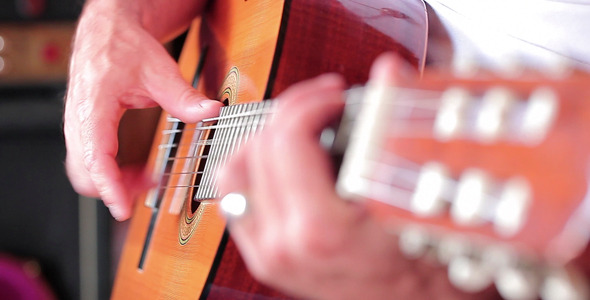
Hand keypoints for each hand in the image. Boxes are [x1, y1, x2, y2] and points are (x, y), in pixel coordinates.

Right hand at [63, 1, 221, 219]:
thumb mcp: (158, 69)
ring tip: (148, 178)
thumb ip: (184, 96)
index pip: (95, 158)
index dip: (109, 187)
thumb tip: (211, 112)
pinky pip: (91, 160)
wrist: (107, 30)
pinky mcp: (85, 129)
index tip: (123, 208)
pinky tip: (136, 168)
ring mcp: (79, 126)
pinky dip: (110, 172)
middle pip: (85, 173)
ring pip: (84, 171)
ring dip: (113, 182)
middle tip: (150, 185)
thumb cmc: (122, 45)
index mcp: (93, 107)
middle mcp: (79, 120)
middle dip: (115, 188)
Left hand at [217, 54, 500, 298]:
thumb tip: (388, 72)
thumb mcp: (417, 196)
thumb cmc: (425, 265)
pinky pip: (235, 199)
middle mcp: (282, 244)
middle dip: (291, 112)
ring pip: (233, 173)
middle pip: (259, 148)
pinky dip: (252, 169)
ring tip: (300, 126)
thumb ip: (396, 127)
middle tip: (325, 103)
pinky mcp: (265, 256)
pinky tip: (283, 160)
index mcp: (318, 229)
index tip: (337, 95)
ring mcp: (268, 254)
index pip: (288, 138)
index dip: (311, 102)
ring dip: (263, 138)